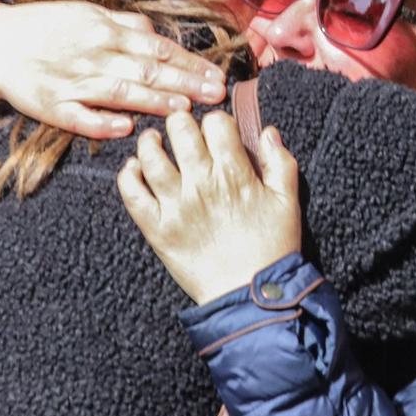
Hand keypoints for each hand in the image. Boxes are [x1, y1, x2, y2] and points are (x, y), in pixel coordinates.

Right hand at [0, 2, 228, 139]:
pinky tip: (126, 129)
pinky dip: (102, 122)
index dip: (189, 63)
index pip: (158, 48)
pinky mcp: (52, 106)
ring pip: (120, 92)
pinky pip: (80, 117)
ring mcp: (73, 82)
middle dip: (185, 83)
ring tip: (185, 110)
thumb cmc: (47, 28)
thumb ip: (126, 25)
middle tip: (216, 95)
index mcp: (105, 30)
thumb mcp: (88, 14)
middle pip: (147, 70)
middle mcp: (93, 54)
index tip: (218, 76)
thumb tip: (158, 34)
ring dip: (154, 101)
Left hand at [118, 110, 301, 303]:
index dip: (215, 121)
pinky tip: (134, 169)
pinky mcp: (157, 229)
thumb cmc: (272, 248)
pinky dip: (128, 175)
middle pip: (180, 130)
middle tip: (181, 128)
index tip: (215, 130)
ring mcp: (176, 206)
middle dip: (181, 122)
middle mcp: (202, 184)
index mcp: (235, 174)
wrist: (248, 295)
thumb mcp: (288, 202)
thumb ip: (281, 162)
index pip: (216, 123)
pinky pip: (132, 193)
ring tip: (153, 141)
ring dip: (150, 142)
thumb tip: (268, 131)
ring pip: (151, 156)